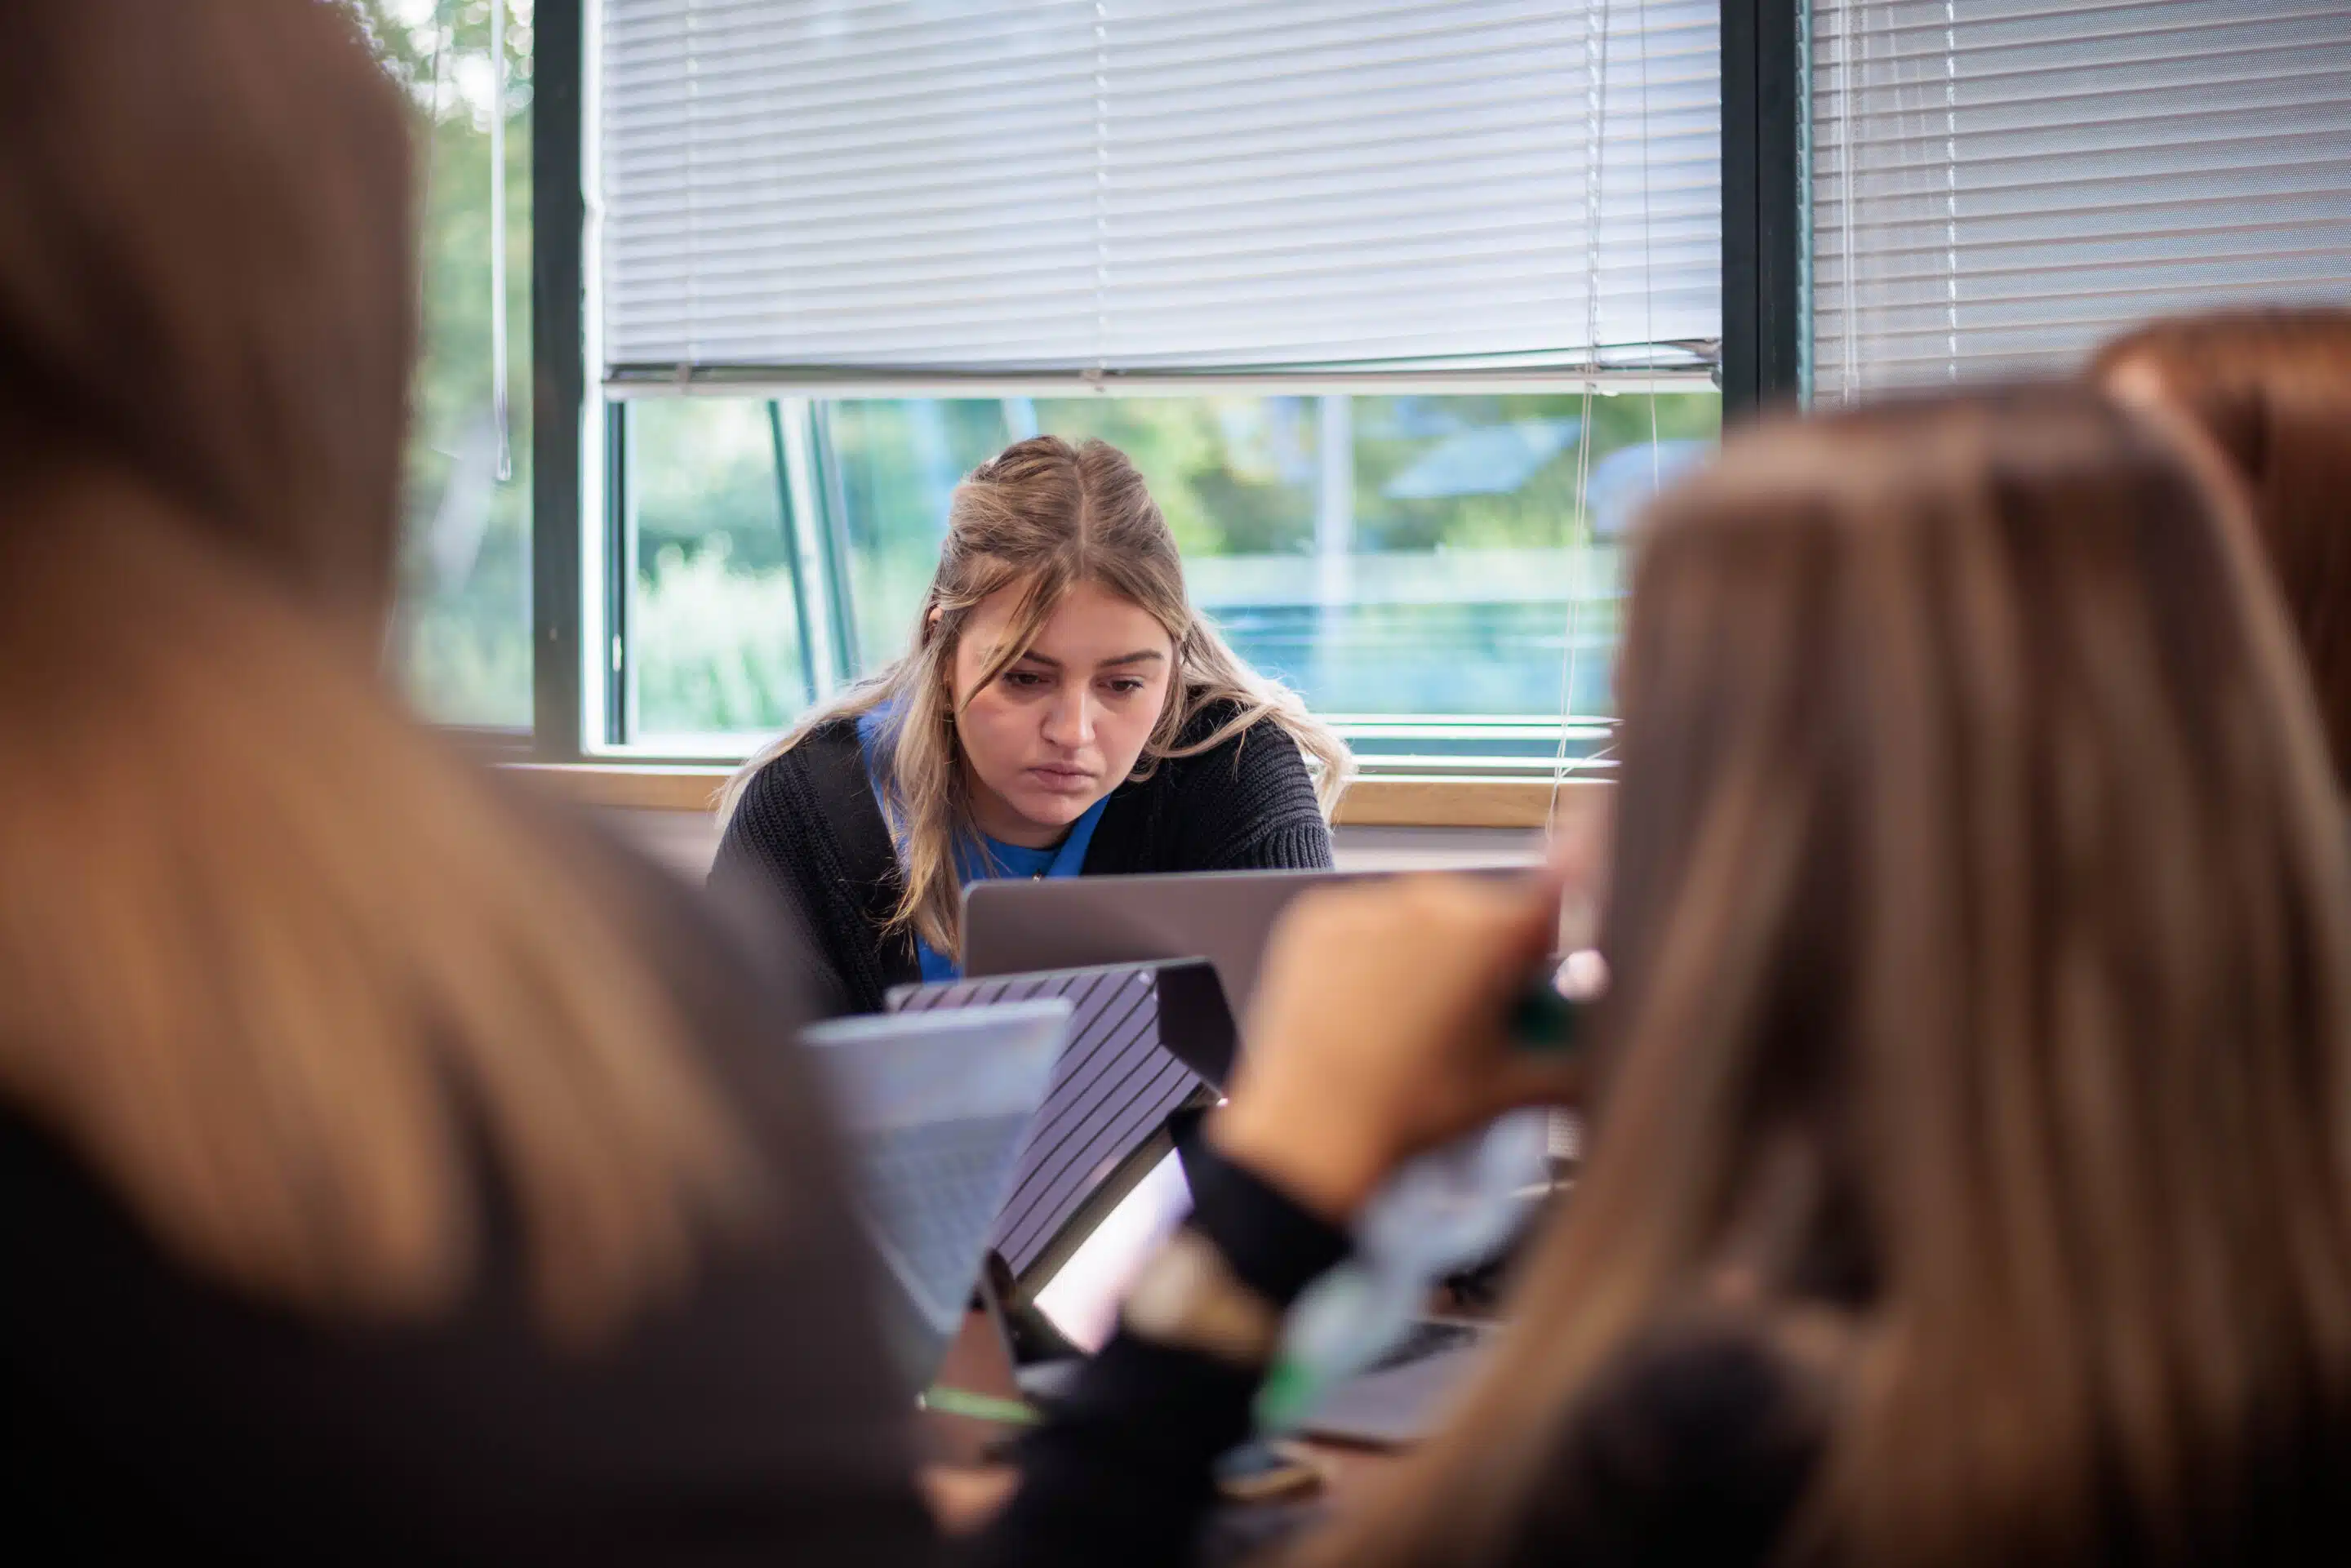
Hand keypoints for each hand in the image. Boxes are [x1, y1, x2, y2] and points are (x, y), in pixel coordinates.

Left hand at [1209, 862, 1585, 1225]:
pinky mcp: (1316, 917)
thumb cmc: (1407, 1111)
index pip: (1553, 898)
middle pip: (1484, 912)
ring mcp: (1367, 904)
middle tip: (1475, 1019)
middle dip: (1488, 955)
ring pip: (1422, 916)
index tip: (1547, 965)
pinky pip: (1365, 922)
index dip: (1553, 939)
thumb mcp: (1509, 1089)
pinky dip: (1373, 953)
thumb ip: (1577, 1061)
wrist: (1308, 1133)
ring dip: (1431, 951)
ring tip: (1413, 1021)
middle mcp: (1428, 901)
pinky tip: (1369, 1006)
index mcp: (1487, 931)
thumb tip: (1614, 1055)